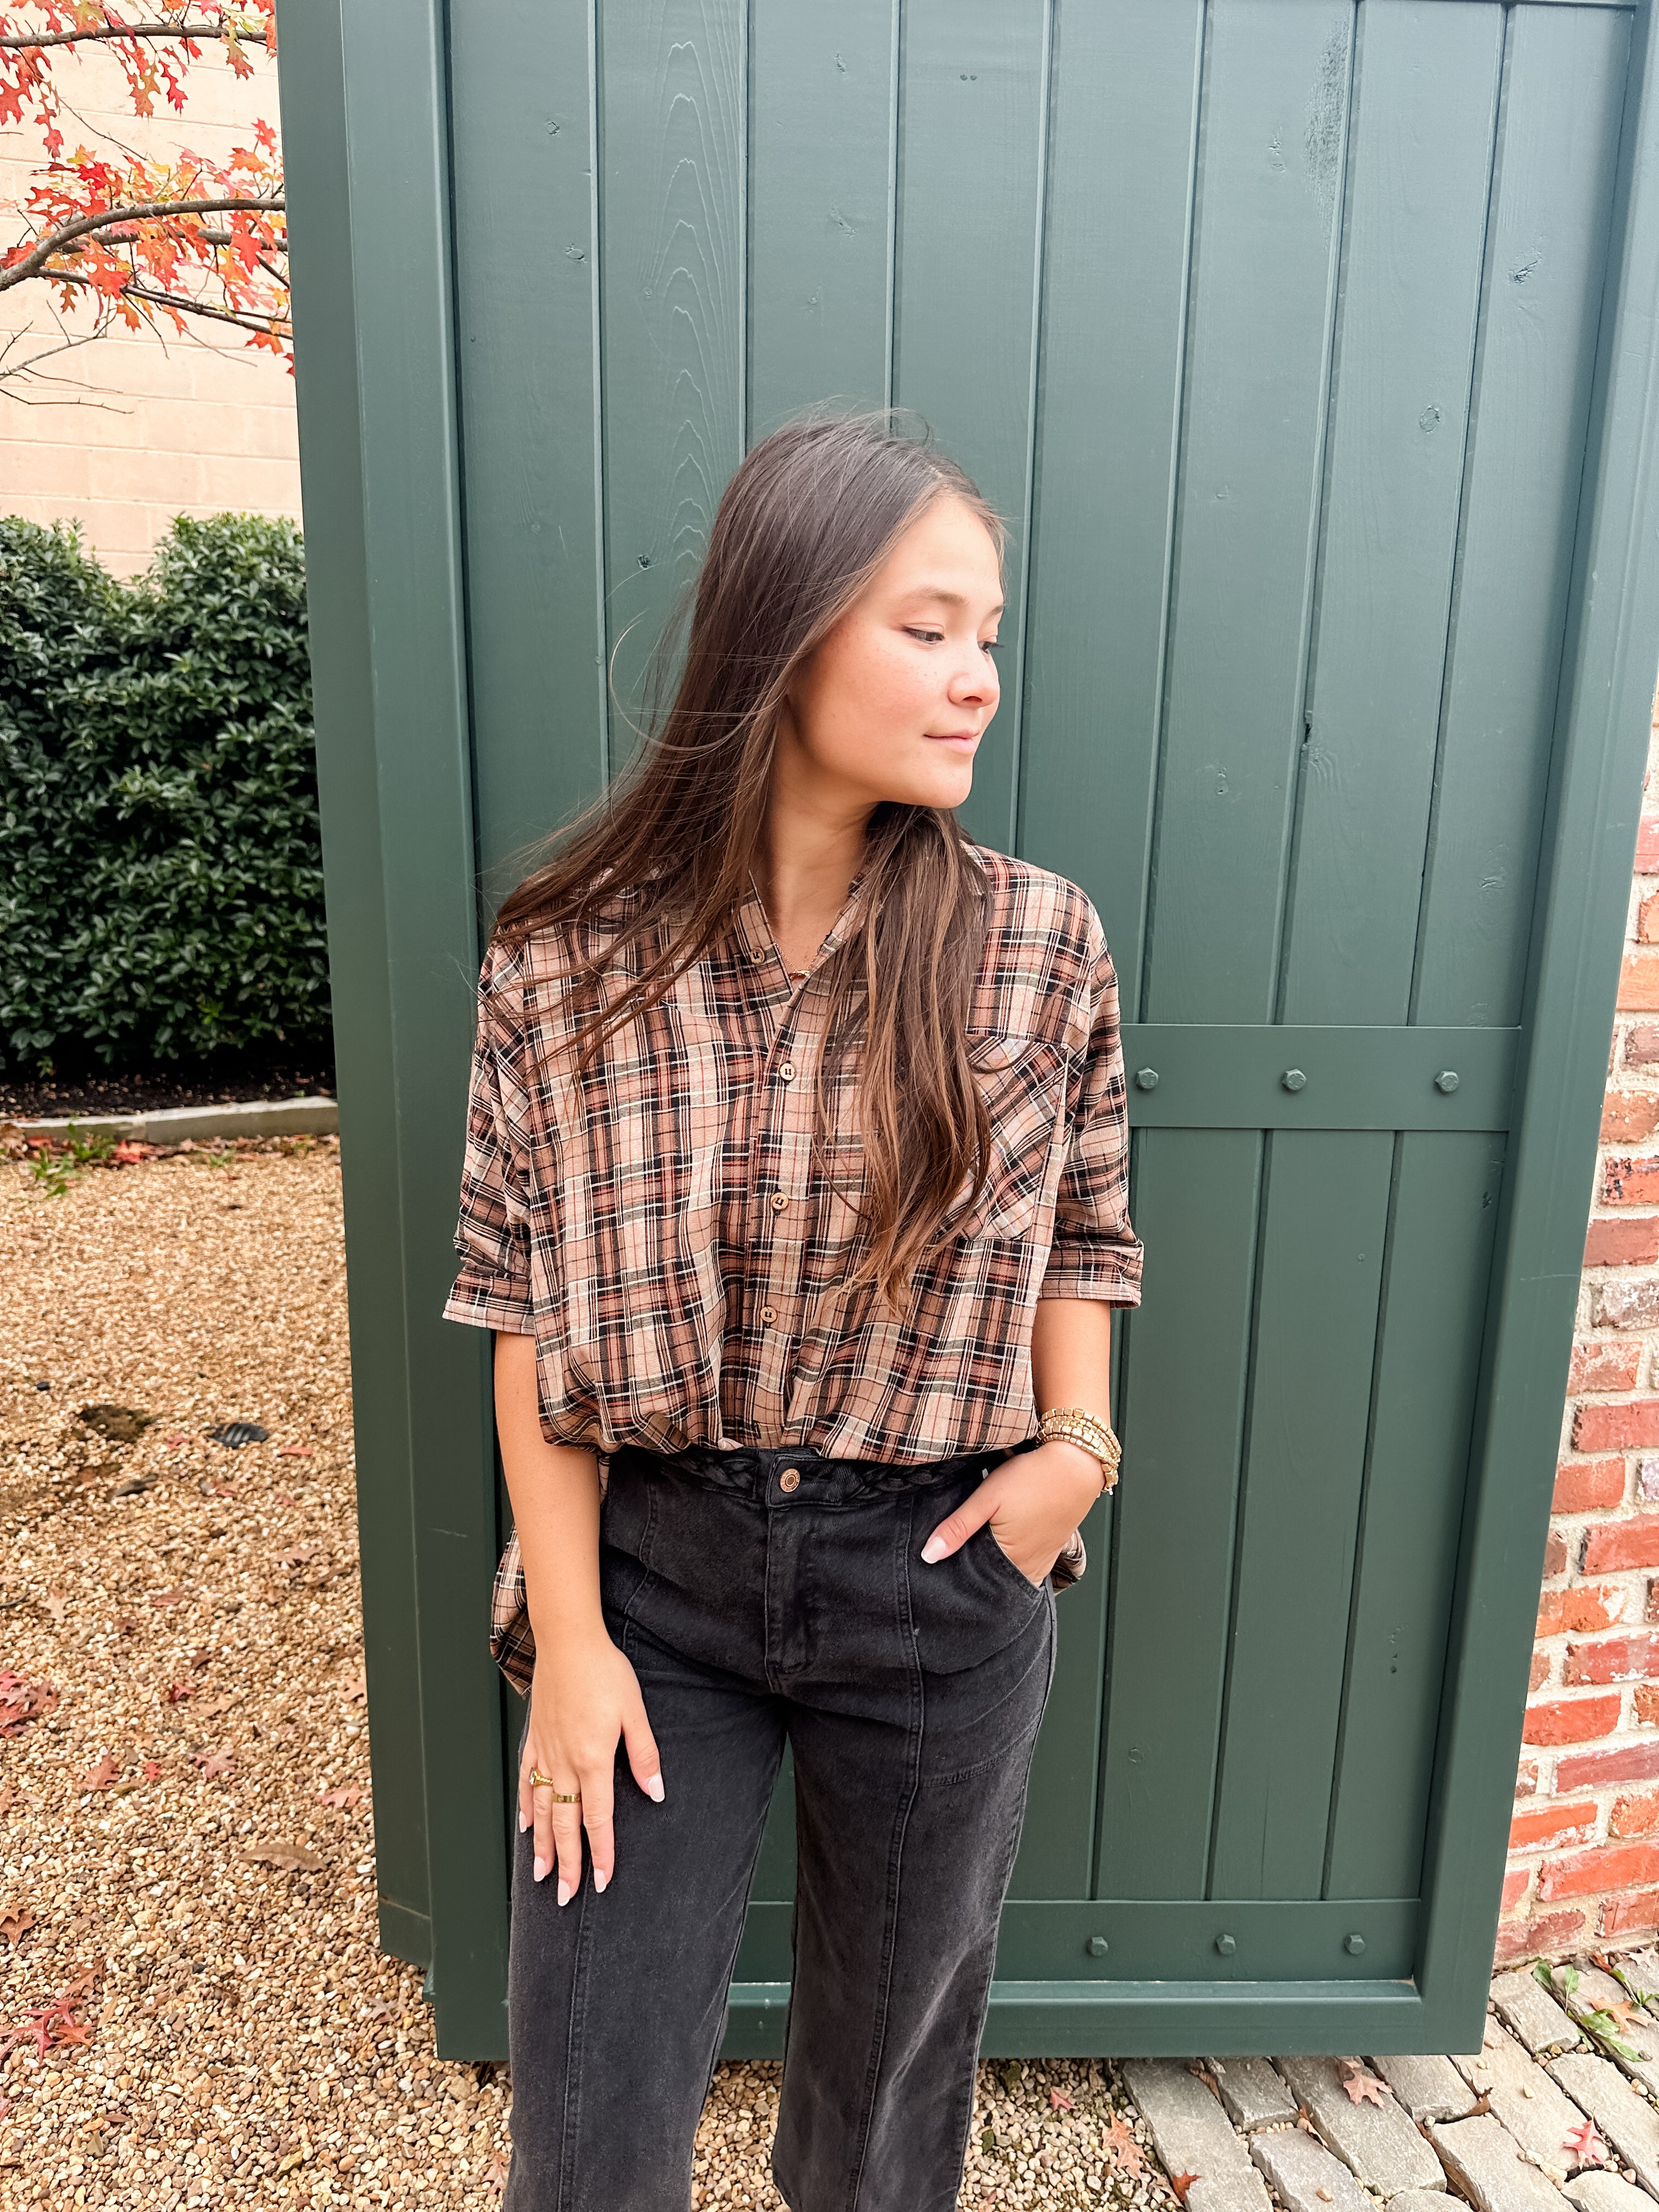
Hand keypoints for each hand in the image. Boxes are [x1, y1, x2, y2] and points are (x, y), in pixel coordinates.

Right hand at [519, 1624, 663, 1904]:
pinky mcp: (535, 1739)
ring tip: (541, 1875)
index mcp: (594, 1760)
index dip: (600, 1854)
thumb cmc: (605, 1672)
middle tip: (565, 1896)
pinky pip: (527, 1781)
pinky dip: (526, 1807)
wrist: (568, 1642)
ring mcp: (546, 1753)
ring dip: (543, 1846)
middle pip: (566, 1824)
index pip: (598, 1820)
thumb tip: (655, 1791)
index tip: (600, 1882)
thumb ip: (644, 1754)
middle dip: (568, 1864)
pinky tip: (526, 1826)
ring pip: (542, 1810)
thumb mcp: (635, 1712)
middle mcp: (565, 1763)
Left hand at [919, 1440, 1103, 1585]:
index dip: (957, 1576)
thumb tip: (929, 1555)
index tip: (941, 1570)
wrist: (1076, 1464)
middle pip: (994, 1583)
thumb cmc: (1032, 1477)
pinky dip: (1013, 1563)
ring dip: (995, 1569)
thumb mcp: (987, 1497)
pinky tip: (1002, 1549)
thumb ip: (958, 1527)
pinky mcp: (1051, 1552)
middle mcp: (1029, 1569)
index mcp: (1010, 1560)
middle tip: (954, 1561)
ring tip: (977, 1553)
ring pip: (1010, 1576)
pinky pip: (1027, 1569)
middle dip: (974, 1575)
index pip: (976, 1583)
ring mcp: (1043, 1562)